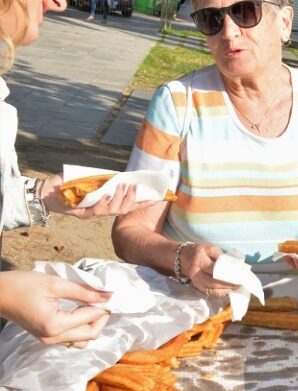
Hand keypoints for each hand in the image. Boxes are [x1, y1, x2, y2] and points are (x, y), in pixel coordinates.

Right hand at [0, 271, 110, 346]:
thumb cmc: (22, 285)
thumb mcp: (55, 284)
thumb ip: (83, 292)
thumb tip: (107, 295)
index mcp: (55, 325)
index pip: (90, 321)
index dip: (104, 307)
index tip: (111, 294)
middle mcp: (52, 338)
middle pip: (90, 335)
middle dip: (102, 318)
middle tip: (105, 300)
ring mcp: (48, 340)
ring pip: (81, 340)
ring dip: (92, 325)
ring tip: (94, 305)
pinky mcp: (45, 336)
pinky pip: (71, 338)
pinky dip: (81, 327)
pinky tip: (81, 311)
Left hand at [42, 175, 157, 217]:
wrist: (46, 191)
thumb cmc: (67, 184)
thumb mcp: (89, 179)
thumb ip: (103, 179)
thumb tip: (118, 175)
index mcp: (105, 203)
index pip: (127, 205)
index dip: (141, 203)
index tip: (156, 198)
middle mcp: (100, 210)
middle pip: (123, 209)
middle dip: (131, 199)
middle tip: (134, 187)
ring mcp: (92, 213)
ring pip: (112, 210)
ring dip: (119, 199)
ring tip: (122, 186)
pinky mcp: (82, 214)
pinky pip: (97, 210)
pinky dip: (103, 201)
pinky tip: (106, 193)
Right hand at [180, 242, 238, 297]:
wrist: (181, 258)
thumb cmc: (198, 251)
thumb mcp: (209, 248)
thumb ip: (221, 256)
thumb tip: (233, 264)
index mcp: (200, 261)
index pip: (215, 270)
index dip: (228, 275)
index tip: (239, 276)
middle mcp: (197, 274)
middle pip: (214, 282)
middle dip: (229, 285)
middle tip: (240, 283)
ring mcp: (196, 282)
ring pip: (212, 290)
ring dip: (226, 290)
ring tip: (237, 287)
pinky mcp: (198, 287)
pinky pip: (210, 293)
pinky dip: (221, 293)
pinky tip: (228, 290)